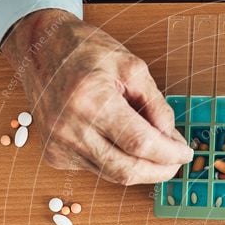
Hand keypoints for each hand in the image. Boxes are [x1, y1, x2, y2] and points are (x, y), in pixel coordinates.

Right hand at [1, 9, 191, 184]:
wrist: (39, 49)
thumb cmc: (84, 52)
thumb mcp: (131, 67)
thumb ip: (156, 105)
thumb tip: (172, 139)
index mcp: (90, 101)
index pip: (139, 143)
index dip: (168, 154)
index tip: (185, 153)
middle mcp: (70, 128)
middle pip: (127, 170)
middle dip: (158, 171)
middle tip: (175, 163)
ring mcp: (59, 145)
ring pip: (113, 175)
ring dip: (139, 168)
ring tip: (153, 151)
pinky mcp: (55, 155)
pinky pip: (97, 169)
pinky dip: (116, 161)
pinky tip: (119, 142)